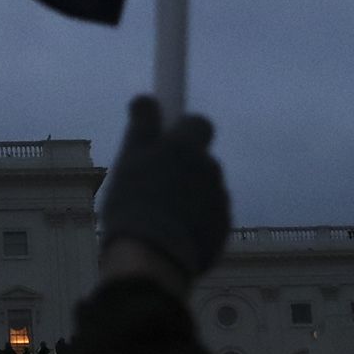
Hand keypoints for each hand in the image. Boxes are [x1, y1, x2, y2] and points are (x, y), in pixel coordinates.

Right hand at [98, 95, 228, 285]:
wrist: (153, 255)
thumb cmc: (136, 201)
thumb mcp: (130, 157)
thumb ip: (143, 124)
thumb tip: (147, 98)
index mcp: (188, 147)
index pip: (197, 123)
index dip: (182, 129)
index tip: (166, 139)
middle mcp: (210, 169)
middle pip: (200, 159)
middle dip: (184, 166)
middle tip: (155, 182)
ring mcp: (219, 201)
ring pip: (204, 189)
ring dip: (189, 195)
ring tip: (159, 214)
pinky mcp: (222, 230)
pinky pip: (208, 217)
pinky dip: (194, 220)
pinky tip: (171, 232)